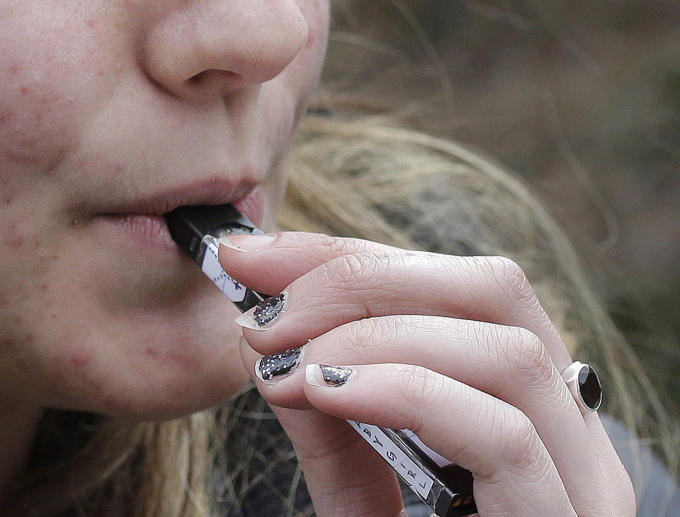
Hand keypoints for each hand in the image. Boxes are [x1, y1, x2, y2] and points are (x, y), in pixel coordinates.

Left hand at [218, 231, 634, 515]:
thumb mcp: (360, 499)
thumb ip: (332, 425)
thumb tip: (275, 344)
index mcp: (519, 408)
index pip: (450, 285)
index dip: (346, 254)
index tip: (251, 257)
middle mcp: (567, 434)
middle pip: (493, 290)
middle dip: (360, 276)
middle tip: (262, 308)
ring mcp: (581, 485)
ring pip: (507, 348)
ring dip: (374, 331)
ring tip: (286, 361)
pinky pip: (506, 434)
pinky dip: (406, 391)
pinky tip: (329, 392)